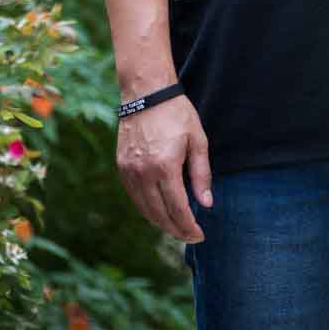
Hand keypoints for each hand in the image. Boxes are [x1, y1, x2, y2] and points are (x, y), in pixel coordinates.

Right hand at [115, 94, 211, 243]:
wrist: (147, 94)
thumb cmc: (177, 114)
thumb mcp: (197, 141)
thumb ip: (201, 175)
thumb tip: (206, 204)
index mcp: (165, 167)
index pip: (178, 209)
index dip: (189, 226)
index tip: (200, 234)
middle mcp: (143, 173)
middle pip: (160, 214)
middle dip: (176, 229)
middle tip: (190, 235)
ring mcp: (130, 171)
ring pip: (145, 209)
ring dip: (161, 223)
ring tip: (177, 227)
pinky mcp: (122, 167)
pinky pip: (135, 197)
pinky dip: (147, 209)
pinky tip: (159, 211)